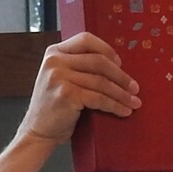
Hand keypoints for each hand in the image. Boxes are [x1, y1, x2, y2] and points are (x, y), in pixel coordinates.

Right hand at [20, 33, 139, 144]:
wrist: (38, 131)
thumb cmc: (54, 108)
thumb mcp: (61, 78)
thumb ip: (78, 66)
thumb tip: (115, 66)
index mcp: (55, 52)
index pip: (86, 40)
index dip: (106, 50)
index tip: (120, 63)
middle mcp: (55, 61)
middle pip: (98, 61)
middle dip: (121, 76)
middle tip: (134, 87)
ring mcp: (59, 76)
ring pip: (101, 82)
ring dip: (121, 94)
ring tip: (133, 102)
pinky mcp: (66, 94)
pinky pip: (99, 98)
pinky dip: (114, 105)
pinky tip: (123, 110)